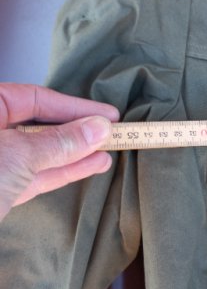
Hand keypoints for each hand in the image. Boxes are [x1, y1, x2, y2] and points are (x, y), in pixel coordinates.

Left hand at [0, 83, 119, 220]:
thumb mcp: (18, 155)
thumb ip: (61, 142)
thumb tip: (99, 128)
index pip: (36, 99)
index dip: (76, 106)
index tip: (108, 114)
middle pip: (40, 125)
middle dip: (78, 130)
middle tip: (113, 132)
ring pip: (41, 153)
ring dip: (76, 153)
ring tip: (109, 151)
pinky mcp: (1, 190)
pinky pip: (37, 175)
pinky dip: (64, 171)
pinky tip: (92, 165)